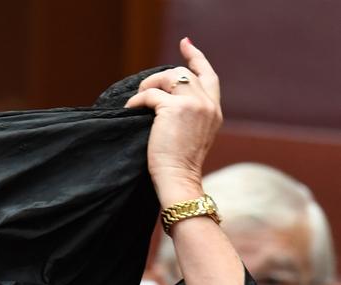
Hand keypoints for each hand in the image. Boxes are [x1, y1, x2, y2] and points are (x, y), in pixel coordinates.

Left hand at [124, 38, 222, 207]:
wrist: (178, 180)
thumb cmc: (180, 166)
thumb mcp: (195, 136)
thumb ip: (191, 115)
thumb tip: (166, 100)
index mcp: (214, 111)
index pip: (208, 75)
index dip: (196, 57)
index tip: (186, 44)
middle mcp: (206, 104)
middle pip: (183, 73)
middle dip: (161, 77)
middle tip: (145, 88)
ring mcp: (192, 104)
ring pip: (168, 77)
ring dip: (149, 85)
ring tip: (138, 99)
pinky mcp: (173, 109)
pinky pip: (150, 95)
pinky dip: (137, 100)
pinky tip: (130, 109)